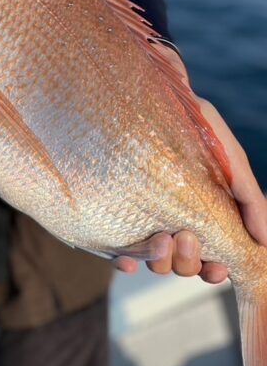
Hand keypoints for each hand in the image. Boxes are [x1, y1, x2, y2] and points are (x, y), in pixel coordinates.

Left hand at [116, 50, 266, 282]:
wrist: (147, 95)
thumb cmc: (192, 124)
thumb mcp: (227, 156)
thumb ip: (248, 195)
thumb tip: (266, 241)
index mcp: (200, 215)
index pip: (209, 258)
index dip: (214, 270)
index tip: (218, 267)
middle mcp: (171, 222)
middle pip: (182, 264)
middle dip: (188, 261)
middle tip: (187, 237)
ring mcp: (141, 221)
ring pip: (154, 261)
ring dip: (161, 260)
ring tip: (163, 238)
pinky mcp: (113, 218)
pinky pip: (119, 252)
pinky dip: (127, 263)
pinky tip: (128, 260)